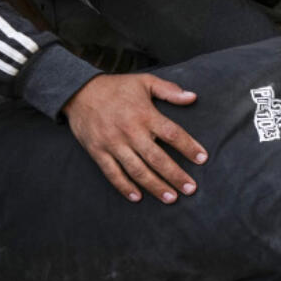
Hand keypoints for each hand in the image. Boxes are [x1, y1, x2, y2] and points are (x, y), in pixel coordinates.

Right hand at [62, 73, 208, 203]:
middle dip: (175, 175)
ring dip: (155, 186)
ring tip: (171, 198)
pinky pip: (112, 174)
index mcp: (144, 114)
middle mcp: (130, 131)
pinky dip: (125, 187)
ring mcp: (113, 143)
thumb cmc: (116, 87)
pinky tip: (138, 198)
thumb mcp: (144, 82)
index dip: (188, 147)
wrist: (78, 91)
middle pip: (157, 158)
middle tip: (190, 189)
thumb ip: (169, 90)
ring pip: (137, 170)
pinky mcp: (97, 152)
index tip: (202, 159)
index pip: (172, 134)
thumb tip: (193, 97)